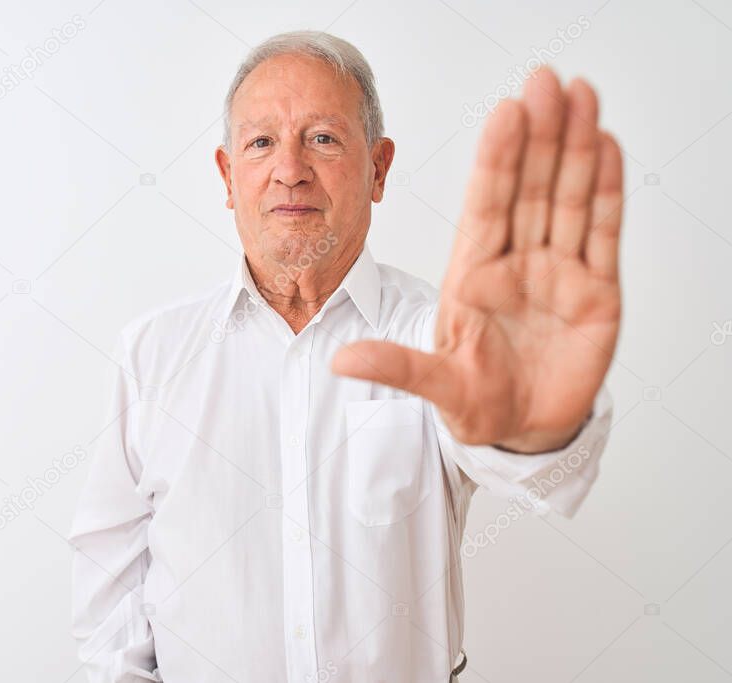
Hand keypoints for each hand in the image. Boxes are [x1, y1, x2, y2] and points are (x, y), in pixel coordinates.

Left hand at [332, 67, 623, 452]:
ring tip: (584, 97)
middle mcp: (516, 263)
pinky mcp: (597, 290)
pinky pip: (603, 232)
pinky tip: (607, 146)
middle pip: (529, 189)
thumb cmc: (476, 404)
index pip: (486, 206)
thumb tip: (340, 362)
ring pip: (568, 199)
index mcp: (473, 275)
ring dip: (577, 148)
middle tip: (548, 82)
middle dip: (540, 136)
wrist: (523, 432)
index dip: (497, 160)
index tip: (505, 114)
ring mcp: (558, 272)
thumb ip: (397, 368)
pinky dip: (608, 191)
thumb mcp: (436, 385)